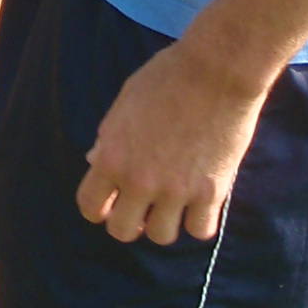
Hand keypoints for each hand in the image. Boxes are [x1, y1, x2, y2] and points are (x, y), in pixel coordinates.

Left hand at [76, 39, 268, 244]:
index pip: (90, 206)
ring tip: (173, 204)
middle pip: (123, 231)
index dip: (99, 208)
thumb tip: (96, 160)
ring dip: (164, 222)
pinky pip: (200, 230)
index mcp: (112, 158)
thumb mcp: (125, 104)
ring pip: (162, 237)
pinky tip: (200, 204)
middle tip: (142, 207)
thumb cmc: (167, 77)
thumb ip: (109, 138)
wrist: (217, 71)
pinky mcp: (211, 192)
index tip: (111, 203)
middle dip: (129, 222)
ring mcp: (176, 190)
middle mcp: (140, 181)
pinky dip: (199, 221)